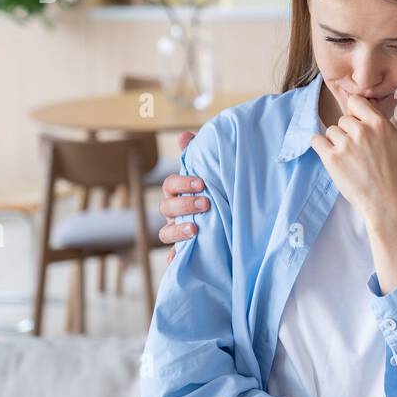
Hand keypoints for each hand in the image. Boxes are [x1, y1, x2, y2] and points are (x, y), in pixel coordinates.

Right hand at [159, 129, 206, 264]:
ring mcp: (177, 231)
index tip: (201, 183)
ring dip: (177, 231)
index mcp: (178, 192)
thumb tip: (184, 136)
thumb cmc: (216, 189)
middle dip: (184, 205)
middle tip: (205, 203)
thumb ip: (197, 155)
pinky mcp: (185, 251)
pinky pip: (174, 258)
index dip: (182, 184)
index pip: (170, 186)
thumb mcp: (210, 172)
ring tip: (195, 229)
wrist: (231, 214)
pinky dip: (175, 260)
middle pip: (166, 208)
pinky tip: (179, 260)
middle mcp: (173, 212)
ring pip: (165, 232)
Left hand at [309, 95, 396, 219]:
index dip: (355, 113)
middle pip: (343, 119)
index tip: (356, 124)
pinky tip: (330, 156)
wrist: (385, 201)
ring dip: (336, 142)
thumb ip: (382, 123)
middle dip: (347, 132)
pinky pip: (316, 140)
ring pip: (331, 131)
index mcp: (379, 124)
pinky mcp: (332, 158)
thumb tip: (368, 110)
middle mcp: (362, 131)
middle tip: (356, 150)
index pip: (356, 102)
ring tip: (348, 158)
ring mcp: (346, 144)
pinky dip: (321, 147)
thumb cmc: (394, 173)